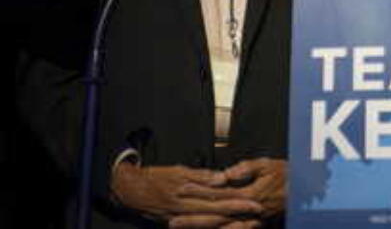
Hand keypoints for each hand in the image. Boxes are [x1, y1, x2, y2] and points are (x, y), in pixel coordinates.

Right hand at [111, 162, 260, 226]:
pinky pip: (198, 226)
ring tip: (247, 222)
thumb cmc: (155, 177)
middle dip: (238, 213)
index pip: (217, 197)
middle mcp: (185, 208)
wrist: (129, 190)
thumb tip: (221, 178)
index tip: (254, 201)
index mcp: (187, 192)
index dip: (237, 201)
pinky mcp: (174, 223)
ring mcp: (179, 218)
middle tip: (257, 212)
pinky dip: (212, 227)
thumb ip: (200, 175)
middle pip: (216, 212)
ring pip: (209, 222)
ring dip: (228, 223)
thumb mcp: (178, 170)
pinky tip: (226, 227)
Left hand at [172, 158, 286, 227]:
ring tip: (180, 227)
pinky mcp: (254, 225)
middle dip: (192, 218)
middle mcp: (248, 211)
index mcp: (250, 194)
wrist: (306, 189)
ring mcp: (251, 221)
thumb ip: (245, 169)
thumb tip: (223, 175)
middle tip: (171, 220)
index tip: (181, 188)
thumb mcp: (267, 164)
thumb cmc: (287, 173)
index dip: (198, 191)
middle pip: (215, 216)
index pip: (219, 194)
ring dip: (200, 227)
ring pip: (221, 227)